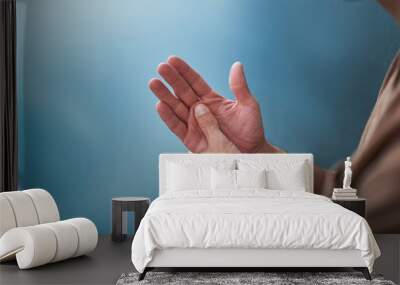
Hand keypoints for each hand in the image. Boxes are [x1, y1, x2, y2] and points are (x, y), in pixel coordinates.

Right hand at [149, 56, 279, 152]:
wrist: (251, 152)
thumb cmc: (251, 129)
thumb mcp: (248, 106)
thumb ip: (240, 87)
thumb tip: (237, 65)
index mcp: (211, 99)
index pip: (195, 82)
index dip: (184, 71)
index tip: (172, 59)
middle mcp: (200, 109)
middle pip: (182, 91)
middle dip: (171, 79)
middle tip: (161, 67)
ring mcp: (194, 123)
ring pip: (176, 107)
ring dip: (165, 95)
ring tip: (154, 83)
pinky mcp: (191, 139)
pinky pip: (177, 127)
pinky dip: (168, 117)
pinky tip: (160, 105)